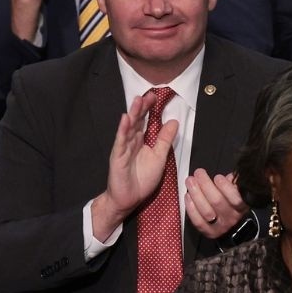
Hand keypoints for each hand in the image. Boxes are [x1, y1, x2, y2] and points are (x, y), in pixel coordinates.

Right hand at [91, 93, 177, 240]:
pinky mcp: (117, 158)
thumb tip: (174, 121)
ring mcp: (123, 149)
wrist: (129, 198)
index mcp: (141, 142)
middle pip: (136, 121)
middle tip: (148, 94)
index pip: (145, 122)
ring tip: (136, 100)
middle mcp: (131, 143)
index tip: (156, 97)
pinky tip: (125, 120)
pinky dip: (123, 131)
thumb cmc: (142, 179)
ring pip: (128, 128)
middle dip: (141, 107)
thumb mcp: (159, 157)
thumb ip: (165, 140)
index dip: (149, 110)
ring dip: (132, 114)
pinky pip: (120, 142)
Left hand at [185, 170, 248, 239]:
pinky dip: (191, 208)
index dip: (225, 187)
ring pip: (206, 211)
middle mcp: (232, 217)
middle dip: (206, 184)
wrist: (231, 225)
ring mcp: (219, 226)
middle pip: (217, 201)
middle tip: (198, 173)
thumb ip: (234, 183)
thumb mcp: (238, 191)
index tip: (217, 177)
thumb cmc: (231, 203)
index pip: (236, 198)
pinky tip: (188, 196)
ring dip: (196, 194)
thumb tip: (228, 176)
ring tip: (190, 181)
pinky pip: (198, 221)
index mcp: (242, 206)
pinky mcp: (208, 232)